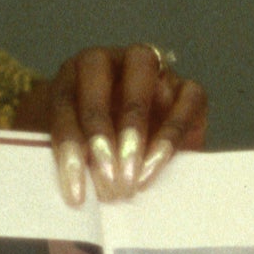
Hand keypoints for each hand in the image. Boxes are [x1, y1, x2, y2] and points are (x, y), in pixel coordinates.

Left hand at [20, 45, 207, 205]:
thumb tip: (66, 193)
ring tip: (131, 177)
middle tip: (105, 180)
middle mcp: (112, 60)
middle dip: (99, 127)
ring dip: (135, 123)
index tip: (76, 191)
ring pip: (144, 69)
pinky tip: (155, 165)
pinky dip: (173, 131)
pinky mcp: (188, 90)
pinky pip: (189, 97)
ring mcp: (153, 70)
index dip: (68, 144)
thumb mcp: (74, 155)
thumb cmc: (93, 157)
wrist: (129, 153)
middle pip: (98, 68)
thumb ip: (69, 161)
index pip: (64, 98)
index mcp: (73, 72)